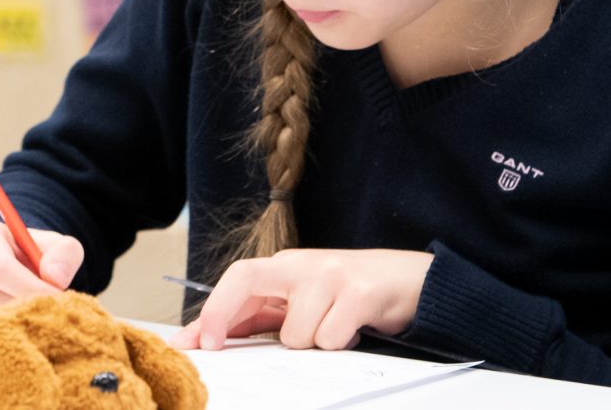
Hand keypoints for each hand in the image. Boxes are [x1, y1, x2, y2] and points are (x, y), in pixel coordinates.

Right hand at [0, 218, 85, 325]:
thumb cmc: (27, 257)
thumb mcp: (50, 246)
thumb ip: (64, 253)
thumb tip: (55, 278)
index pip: (0, 268)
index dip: (32, 287)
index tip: (57, 298)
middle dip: (25, 308)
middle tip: (48, 312)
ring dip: (14, 325)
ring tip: (31, 317)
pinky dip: (0, 338)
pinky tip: (14, 328)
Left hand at [168, 248, 433, 350]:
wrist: (415, 280)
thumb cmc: (352, 295)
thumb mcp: (304, 300)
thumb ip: (262, 316)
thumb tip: (212, 337)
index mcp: (286, 266)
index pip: (237, 278)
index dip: (211, 310)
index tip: (195, 342)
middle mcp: (303, 264)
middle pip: (244, 279)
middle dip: (220, 314)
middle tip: (216, 346)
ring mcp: (331, 276)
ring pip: (295, 333)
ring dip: (313, 343)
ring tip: (335, 329)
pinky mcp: (360, 294)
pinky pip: (329, 338)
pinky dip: (340, 343)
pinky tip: (354, 330)